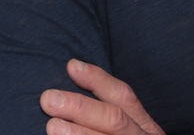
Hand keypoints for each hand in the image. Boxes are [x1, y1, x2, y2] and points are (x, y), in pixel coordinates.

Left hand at [40, 59, 164, 134]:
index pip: (124, 97)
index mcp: (145, 128)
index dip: (98, 79)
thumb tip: (72, 88)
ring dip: (78, 134)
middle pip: (113, 120)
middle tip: (48, 99)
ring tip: (51, 126)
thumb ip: (109, 120)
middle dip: (80, 106)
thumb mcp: (132, 134)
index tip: (71, 66)